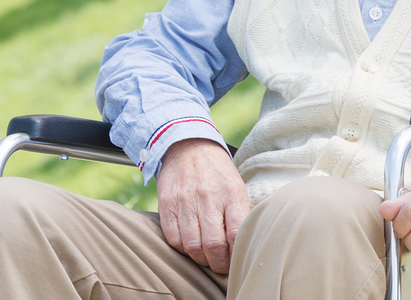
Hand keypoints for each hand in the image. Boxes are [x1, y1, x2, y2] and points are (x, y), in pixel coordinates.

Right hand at [157, 138, 249, 274]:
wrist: (188, 146)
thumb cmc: (217, 173)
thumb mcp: (236, 187)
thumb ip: (240, 215)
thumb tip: (244, 247)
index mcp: (231, 193)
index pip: (236, 234)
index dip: (235, 256)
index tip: (236, 261)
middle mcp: (208, 196)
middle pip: (213, 245)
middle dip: (218, 264)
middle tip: (220, 264)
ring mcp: (185, 200)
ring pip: (192, 246)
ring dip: (200, 258)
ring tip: (205, 255)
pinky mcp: (167, 203)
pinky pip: (173, 238)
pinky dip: (182, 248)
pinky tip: (189, 243)